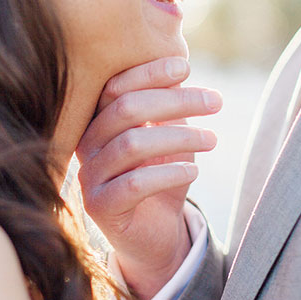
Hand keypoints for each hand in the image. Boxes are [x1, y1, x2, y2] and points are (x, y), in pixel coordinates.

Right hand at [77, 57, 221, 299]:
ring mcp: (89, 177)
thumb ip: (167, 107)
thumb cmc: (161, 176)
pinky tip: (193, 172)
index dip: (149, 73)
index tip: (186, 67)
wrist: (156, 232)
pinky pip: (134, 184)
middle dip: (175, 101)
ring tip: (212, 139)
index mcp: (97, 121)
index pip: (115, 86)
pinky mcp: (100, 208)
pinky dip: (168, 174)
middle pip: (125, 110)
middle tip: (215, 101)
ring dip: (180, 137)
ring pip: (132, 145)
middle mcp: (85, 145)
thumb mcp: (168, 135)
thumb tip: (179, 68)